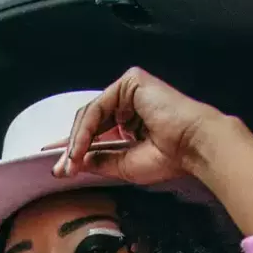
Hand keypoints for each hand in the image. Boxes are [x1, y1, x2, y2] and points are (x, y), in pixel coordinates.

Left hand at [46, 67, 229, 185]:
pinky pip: (97, 107)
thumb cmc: (169, 157)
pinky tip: (80, 148)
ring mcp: (128, 91)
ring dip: (76, 142)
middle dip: (72, 147)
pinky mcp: (130, 82)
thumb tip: (75, 163)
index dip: (75, 149)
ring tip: (71, 163)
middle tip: (62, 170)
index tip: (60, 167)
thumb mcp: (124, 165)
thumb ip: (99, 161)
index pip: (94, 133)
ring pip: (89, 115)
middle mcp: (128, 103)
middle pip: (88, 122)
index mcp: (130, 122)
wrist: (192, 146)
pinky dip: (85, 130)